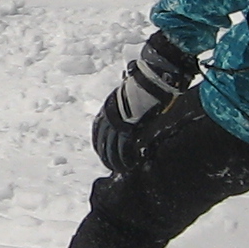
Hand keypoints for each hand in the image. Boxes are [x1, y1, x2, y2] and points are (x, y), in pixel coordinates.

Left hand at [92, 30, 196, 171]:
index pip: (98, 130)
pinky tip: (131, 164)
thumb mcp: (128, 92)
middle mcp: (109, 117)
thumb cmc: (144, 83)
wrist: (150, 80)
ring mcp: (118, 124)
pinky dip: (126, 160)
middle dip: (106, 156)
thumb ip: (127, 102)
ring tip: (122, 168)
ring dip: (115, 161)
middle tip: (112, 165)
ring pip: (111, 150)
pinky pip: (124, 150)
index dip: (100, 143)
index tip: (103, 152)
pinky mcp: (129, 130)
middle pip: (102, 143)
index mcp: (108, 108)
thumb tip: (130, 102)